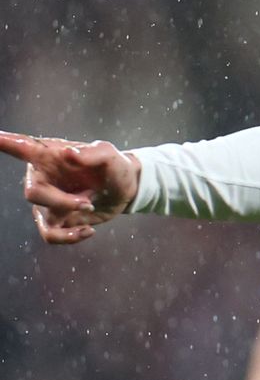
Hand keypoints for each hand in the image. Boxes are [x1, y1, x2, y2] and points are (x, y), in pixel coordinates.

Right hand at [0, 131, 139, 243]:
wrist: (127, 190)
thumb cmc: (115, 166)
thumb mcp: (111, 155)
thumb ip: (92, 153)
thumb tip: (68, 153)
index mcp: (49, 155)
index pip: (19, 146)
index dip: (3, 142)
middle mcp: (42, 177)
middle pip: (33, 194)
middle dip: (61, 201)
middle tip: (88, 201)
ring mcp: (48, 201)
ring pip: (41, 218)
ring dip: (69, 219)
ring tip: (91, 209)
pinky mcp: (57, 219)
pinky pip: (51, 235)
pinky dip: (69, 237)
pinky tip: (88, 230)